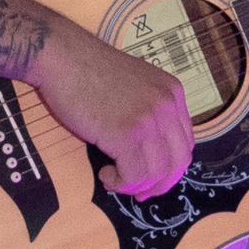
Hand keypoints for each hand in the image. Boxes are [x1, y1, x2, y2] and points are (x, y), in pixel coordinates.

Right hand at [31, 17, 194, 199]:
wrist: (62, 56)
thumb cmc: (88, 71)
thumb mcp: (134, 86)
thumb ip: (149, 112)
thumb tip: (149, 152)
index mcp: (172, 93)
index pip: (185, 142)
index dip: (171, 167)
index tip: (152, 178)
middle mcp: (167, 106)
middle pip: (178, 161)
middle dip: (160, 184)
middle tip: (139, 192)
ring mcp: (149, 120)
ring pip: (157, 173)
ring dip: (135, 184)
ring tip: (114, 178)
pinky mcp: (126, 134)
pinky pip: (134, 175)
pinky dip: (121, 183)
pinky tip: (105, 175)